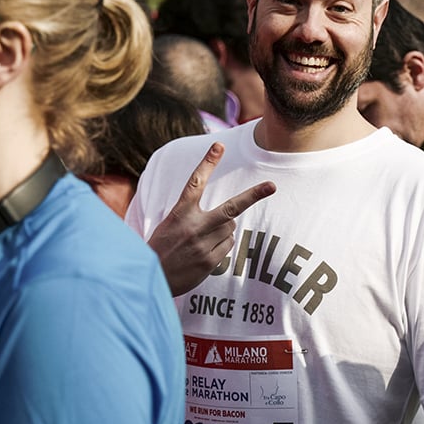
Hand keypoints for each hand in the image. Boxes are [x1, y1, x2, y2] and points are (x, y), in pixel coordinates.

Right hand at [149, 142, 275, 294]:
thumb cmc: (162, 247)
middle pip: (231, 208)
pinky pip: (228, 246)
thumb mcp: (170, 224)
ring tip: (202, 239)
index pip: (195, 182)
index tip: (219, 145)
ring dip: (224, 230)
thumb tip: (230, 219)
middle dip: (253, 196)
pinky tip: (205, 252)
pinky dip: (222, 246)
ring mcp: (203, 244)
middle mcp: (193, 226)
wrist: (152, 278)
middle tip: (271, 186)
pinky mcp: (209, 261)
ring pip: (230, 228)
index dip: (208, 162)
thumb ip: (195, 215)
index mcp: (180, 212)